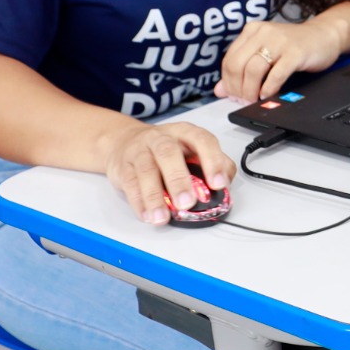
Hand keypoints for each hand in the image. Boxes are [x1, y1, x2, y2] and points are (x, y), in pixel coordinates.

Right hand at [102, 118, 234, 225]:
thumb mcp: (191, 149)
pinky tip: (147, 215)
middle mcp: (161, 138)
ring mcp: (139, 151)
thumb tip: (226, 184)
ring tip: (163, 217)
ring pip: (146, 171)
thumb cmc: (164, 149)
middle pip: (168, 154)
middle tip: (188, 203)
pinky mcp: (123, 167)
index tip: (219, 184)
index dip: (212, 161)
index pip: (202, 140)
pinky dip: (139, 202)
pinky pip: (130, 184)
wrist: (123, 141)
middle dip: (179, 180)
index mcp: (184, 133)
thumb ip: (211, 163)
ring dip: (155, 196)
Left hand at [215, 18, 346, 102]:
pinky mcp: (295, 53)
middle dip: (237, 88)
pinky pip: (276, 74)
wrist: (324, 35)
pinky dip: (269, 88)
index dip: (228, 82)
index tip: (233, 95)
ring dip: (251, 91)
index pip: (229, 59)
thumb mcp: (265, 53)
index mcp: (252, 31)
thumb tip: (220, 90)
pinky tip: (268, 94)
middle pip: (237, 65)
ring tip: (255, 100)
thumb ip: (242, 68)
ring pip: (253, 70)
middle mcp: (263, 33)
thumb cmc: (294, 45)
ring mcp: (279, 42)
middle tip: (243, 101)